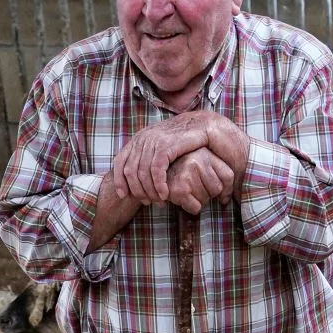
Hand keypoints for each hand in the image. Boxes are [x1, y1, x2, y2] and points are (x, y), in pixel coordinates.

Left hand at [111, 112, 250, 204]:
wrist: (213, 130)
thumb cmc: (191, 145)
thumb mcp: (168, 152)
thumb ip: (153, 160)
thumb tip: (137, 176)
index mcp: (142, 137)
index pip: (121, 160)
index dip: (120, 180)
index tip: (125, 196)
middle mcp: (146, 136)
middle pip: (129, 169)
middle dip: (136, 190)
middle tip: (147, 202)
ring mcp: (156, 138)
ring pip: (141, 171)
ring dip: (148, 190)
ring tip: (158, 200)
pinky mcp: (169, 143)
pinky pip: (156, 168)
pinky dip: (158, 184)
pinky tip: (165, 194)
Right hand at [166, 147, 235, 214]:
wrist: (149, 172)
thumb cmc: (177, 171)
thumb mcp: (199, 164)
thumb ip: (218, 174)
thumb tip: (226, 200)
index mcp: (205, 151)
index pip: (229, 176)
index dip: (226, 189)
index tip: (220, 193)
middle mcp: (199, 158)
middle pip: (218, 189)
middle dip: (207, 194)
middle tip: (192, 187)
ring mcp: (188, 172)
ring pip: (206, 199)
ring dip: (197, 200)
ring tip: (184, 189)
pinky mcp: (180, 188)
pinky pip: (196, 207)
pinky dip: (189, 207)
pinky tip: (179, 197)